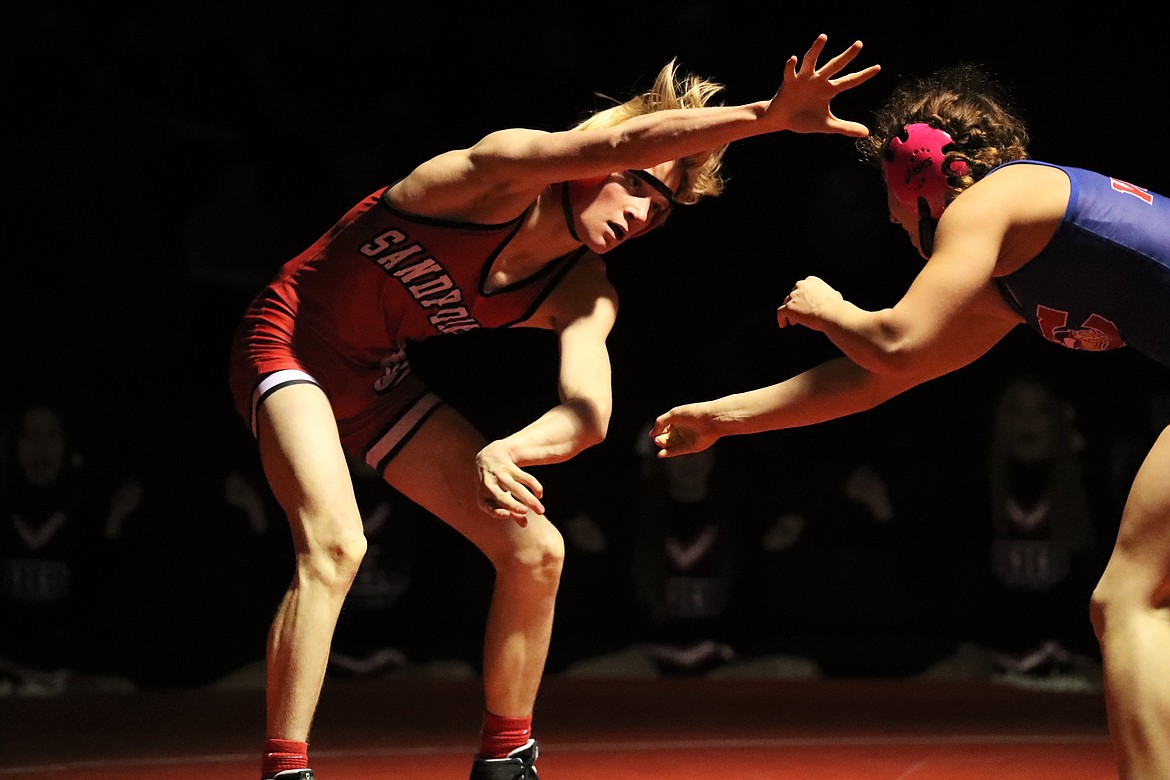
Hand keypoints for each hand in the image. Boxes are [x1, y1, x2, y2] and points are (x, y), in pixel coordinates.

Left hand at [475, 440, 544, 524]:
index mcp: (482, 496)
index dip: (497, 512)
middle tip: (525, 511)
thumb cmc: (493, 484)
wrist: (489, 456)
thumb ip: (510, 512)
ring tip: (541, 511)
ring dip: (530, 499)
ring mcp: (500, 476)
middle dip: (513, 505)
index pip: (487, 506)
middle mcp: (489, 485)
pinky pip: (525, 478)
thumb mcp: (496, 497)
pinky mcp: (511, 467)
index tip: (507, 515)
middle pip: (502, 498)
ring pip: (517, 488)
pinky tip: (539, 494)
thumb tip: (525, 525)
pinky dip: (534, 486)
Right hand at [649, 406, 720, 458]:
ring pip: (670, 444)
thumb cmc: (693, 413)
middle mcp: (681, 429)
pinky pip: (677, 451)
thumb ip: (660, 422)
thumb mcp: (673, 414)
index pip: (663, 427)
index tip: (655, 433)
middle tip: (658, 439)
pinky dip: (668, 453)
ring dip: (663, 445)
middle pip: (665, 437)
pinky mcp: (691, 447)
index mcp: (677, 420)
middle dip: (660, 439)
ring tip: (659, 442)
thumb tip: (651, 434)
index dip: (657, 431)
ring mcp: (686, 439)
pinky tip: (660, 454)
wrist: (711, 420)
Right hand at [765, 34, 879, 137]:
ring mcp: (803, 79)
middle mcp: (818, 80)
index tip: (878, 68)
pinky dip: (791, 65)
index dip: (863, 75)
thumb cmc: (804, 120)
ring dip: (816, 49)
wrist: (781, 120)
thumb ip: (846, 127)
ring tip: (823, 37)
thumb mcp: (827, 125)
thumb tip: (866, 134)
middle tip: (860, 44)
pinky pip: (790, 72)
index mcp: (829, 90)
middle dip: (847, 56)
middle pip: (835, 65)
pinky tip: (794, 58)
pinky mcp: (789, 83)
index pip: (850, 81)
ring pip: (811, 61)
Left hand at [777, 275, 843, 329]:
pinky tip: (783, 324)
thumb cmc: (836, 307)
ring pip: (786, 304)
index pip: (802, 288)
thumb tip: (835, 295)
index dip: (802, 297)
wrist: (832, 313)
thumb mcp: (834, 295)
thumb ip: (829, 294)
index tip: (804, 304)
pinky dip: (781, 318)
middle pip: (793, 296)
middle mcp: (800, 285)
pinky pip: (780, 312)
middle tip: (799, 313)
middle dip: (796, 304)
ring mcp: (793, 296)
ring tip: (794, 321)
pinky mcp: (789, 307)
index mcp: (811, 280)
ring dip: (790, 312)